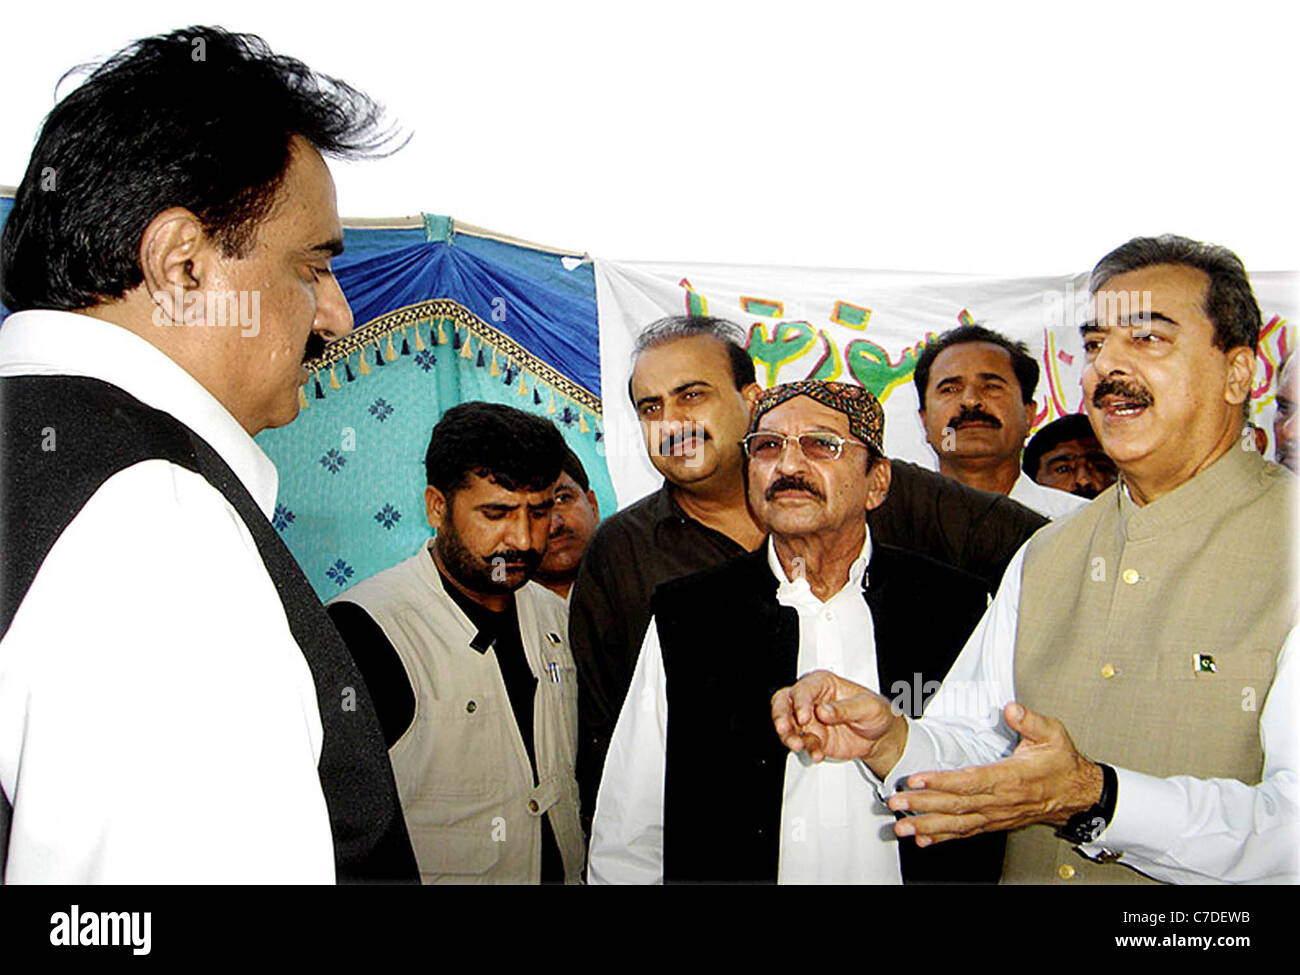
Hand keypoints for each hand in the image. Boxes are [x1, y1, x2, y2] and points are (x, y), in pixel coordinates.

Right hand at [771, 669, 907, 774]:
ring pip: (787, 724)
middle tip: (784, 728)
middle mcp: (812, 700)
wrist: (880, 735)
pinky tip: (817, 754)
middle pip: (784, 701)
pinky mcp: (813, 738)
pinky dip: (808, 750)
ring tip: (798, 745)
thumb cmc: (875, 712)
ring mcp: (810, 720)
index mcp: (824, 684)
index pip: (803, 689)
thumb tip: (823, 710)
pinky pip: (803, 744)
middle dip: (780, 715)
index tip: (804, 717)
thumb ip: (845, 708)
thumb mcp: (868, 706)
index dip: (800, 702)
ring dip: (788, 736)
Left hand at [886, 702, 1102, 846]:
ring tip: (902, 828)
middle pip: (955, 805)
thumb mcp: (1052, 735)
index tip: (917, 779)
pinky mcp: (994, 822)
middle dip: (922, 805)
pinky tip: (924, 840)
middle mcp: (999, 801)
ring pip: (957, 824)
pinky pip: (966, 832)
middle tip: (896, 804)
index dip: (941, 781)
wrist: (1077, 793)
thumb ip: (1030, 721)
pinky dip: (944, 837)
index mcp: (1009, 778)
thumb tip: (1011, 708)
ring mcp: (996, 815)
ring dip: (927, 826)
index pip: (969, 781)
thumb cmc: (1062, 763)